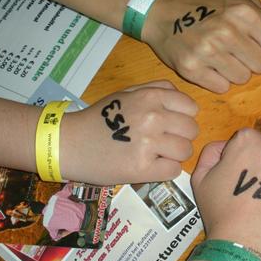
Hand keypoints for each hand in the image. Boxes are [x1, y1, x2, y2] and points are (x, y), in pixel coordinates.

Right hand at [61, 81, 198, 184]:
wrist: (69, 143)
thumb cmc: (98, 118)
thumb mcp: (126, 93)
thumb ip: (156, 90)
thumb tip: (181, 97)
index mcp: (151, 97)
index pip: (191, 108)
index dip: (184, 117)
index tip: (172, 125)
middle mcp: (153, 118)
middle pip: (192, 130)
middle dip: (181, 137)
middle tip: (164, 142)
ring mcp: (149, 144)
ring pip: (185, 151)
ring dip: (174, 155)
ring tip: (156, 154)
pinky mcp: (142, 168)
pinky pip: (174, 171)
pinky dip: (165, 171)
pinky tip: (150, 166)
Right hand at [143, 0, 260, 92]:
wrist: (162, 13)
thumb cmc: (205, 6)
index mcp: (243, 12)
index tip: (256, 44)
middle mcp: (227, 31)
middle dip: (252, 61)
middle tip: (237, 52)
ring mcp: (208, 51)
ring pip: (242, 78)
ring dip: (235, 71)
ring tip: (221, 57)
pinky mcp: (192, 69)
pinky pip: (221, 87)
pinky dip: (217, 80)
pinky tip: (209, 66)